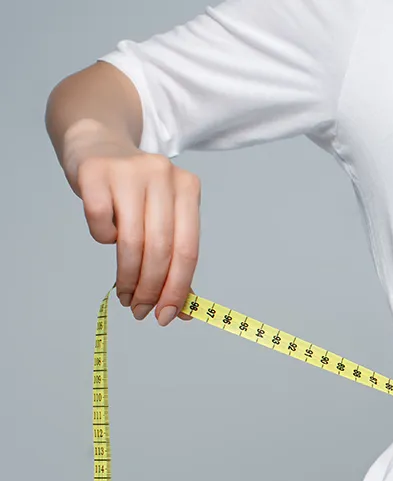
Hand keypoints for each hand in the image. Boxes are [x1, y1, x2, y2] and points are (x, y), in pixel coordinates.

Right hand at [68, 125, 198, 325]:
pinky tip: (105, 234)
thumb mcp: (162, 216)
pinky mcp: (95, 172)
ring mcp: (129, 171)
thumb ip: (174, 259)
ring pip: (131, 241)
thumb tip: (182, 311)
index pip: (188, 250)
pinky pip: (100, 224)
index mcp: (188, 188)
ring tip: (125, 294)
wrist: (96, 143)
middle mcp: (163, 175)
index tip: (168, 316)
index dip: (178, 289)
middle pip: (161, 249)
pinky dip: (102, 238)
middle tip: (141, 311)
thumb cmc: (134, 192)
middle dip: (151, 288)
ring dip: (127, 277)